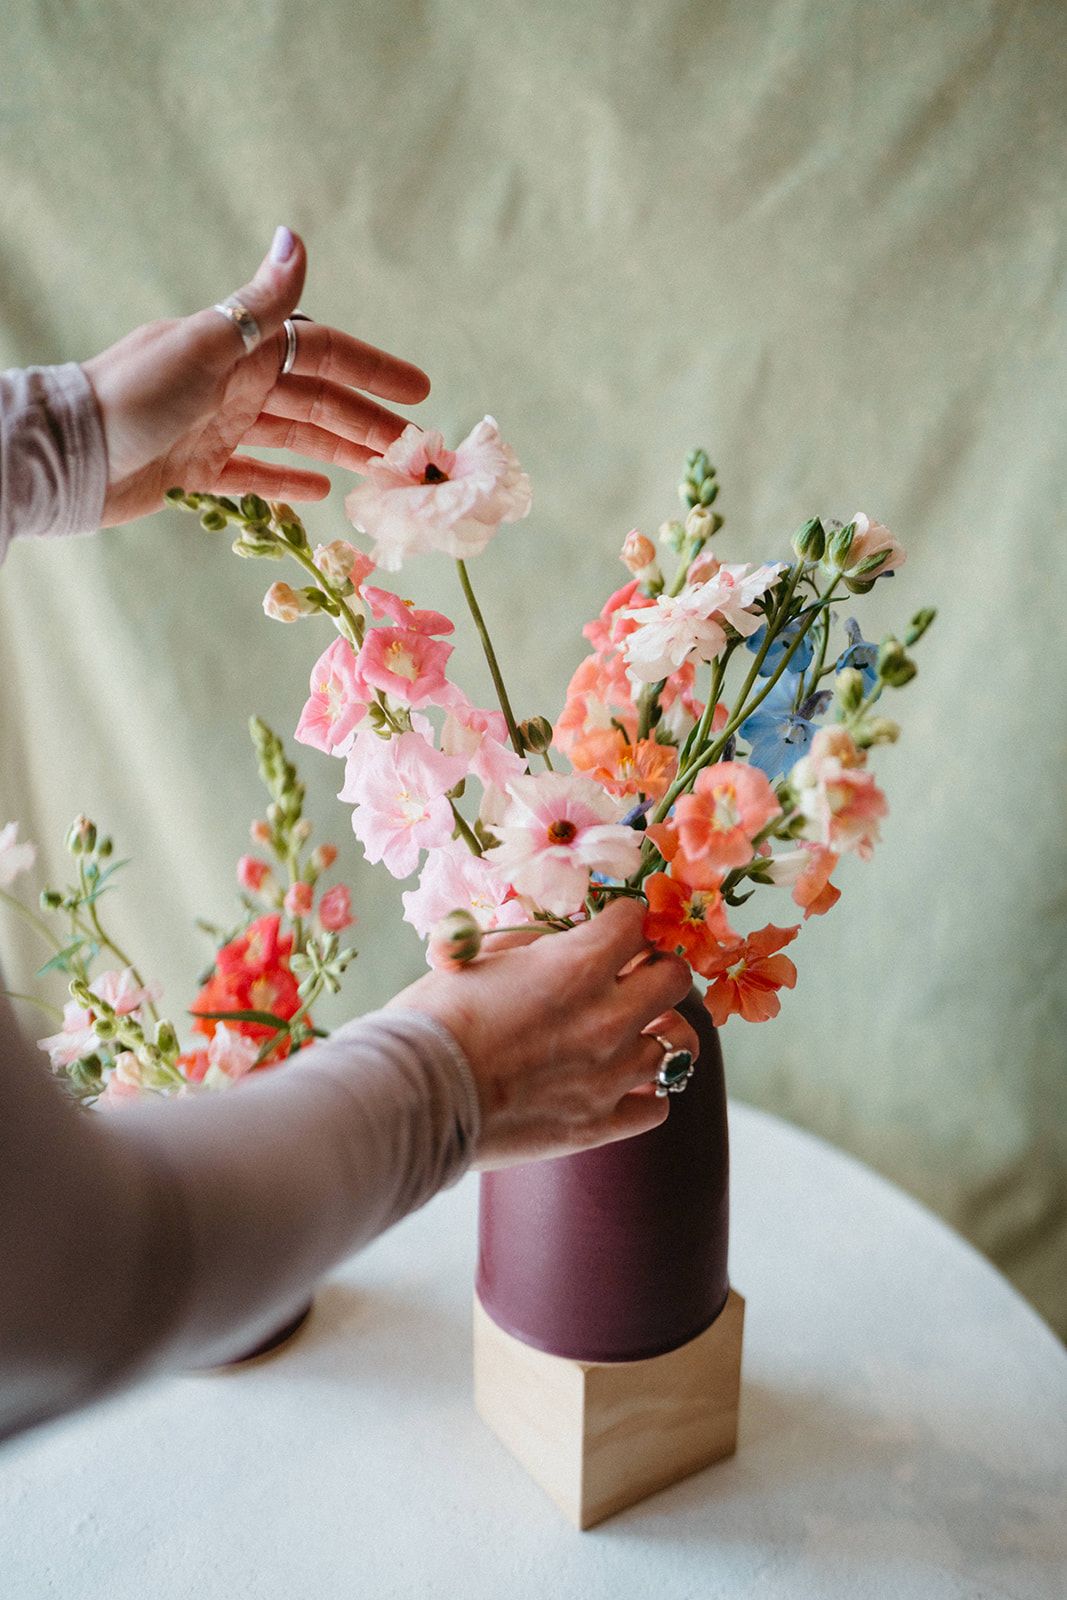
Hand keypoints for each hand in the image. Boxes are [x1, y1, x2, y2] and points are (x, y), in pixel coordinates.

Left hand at [81, 226, 429, 526]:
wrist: (72, 453)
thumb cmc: (136, 394)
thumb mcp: (204, 344)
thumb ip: (258, 303)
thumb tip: (295, 237)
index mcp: (240, 349)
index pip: (322, 351)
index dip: (372, 369)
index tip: (419, 392)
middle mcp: (234, 384)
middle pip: (317, 399)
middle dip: (367, 421)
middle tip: (413, 451)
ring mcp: (218, 427)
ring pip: (294, 437)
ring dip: (339, 450)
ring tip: (379, 473)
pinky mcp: (198, 470)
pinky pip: (255, 474)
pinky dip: (288, 480)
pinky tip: (321, 491)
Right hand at [388, 899, 698, 1169]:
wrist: (413, 1098)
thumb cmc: (432, 1020)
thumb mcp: (475, 959)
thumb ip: (527, 945)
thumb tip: (552, 940)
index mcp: (576, 966)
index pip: (635, 921)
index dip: (620, 921)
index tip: (608, 929)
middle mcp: (607, 1018)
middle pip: (675, 978)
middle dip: (654, 969)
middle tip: (629, 977)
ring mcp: (609, 1076)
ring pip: (680, 1043)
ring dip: (658, 1031)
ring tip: (634, 1031)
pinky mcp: (598, 1125)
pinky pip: (657, 1105)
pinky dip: (644, 1093)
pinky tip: (617, 1084)